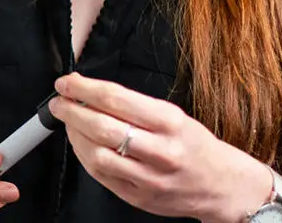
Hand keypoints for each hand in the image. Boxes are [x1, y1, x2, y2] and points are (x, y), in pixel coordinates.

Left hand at [49, 73, 273, 222]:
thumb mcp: (174, 116)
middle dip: (72, 111)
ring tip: (69, 123)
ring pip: (97, 155)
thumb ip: (134, 107)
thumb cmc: (195, 146)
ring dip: (74, 136)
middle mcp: (161, 151)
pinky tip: (81, 145)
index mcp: (170, 123)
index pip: (117, 99)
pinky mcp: (138, 197)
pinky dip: (84, 157)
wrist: (222, 185)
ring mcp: (149, 178)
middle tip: (59, 102)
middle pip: (102, 127)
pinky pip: (101, 175)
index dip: (84, 89)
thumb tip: (91, 94)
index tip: (67, 83)